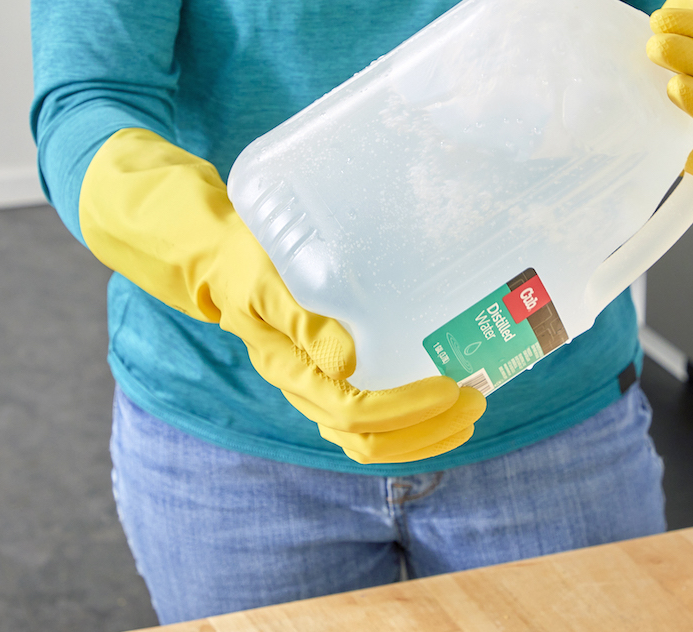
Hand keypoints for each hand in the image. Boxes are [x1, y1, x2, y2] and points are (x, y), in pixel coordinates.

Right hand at [80, 128, 485, 463]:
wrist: (216, 252)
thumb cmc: (242, 259)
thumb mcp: (266, 280)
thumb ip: (301, 317)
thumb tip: (347, 363)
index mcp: (292, 371)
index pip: (355, 415)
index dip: (407, 412)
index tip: (449, 385)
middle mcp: (307, 388)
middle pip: (370, 440)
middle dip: (428, 432)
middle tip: (476, 398)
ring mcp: (319, 384)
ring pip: (373, 437)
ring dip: (426, 433)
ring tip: (470, 405)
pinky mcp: (331, 370)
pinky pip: (373, 413)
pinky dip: (412, 415)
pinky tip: (443, 390)